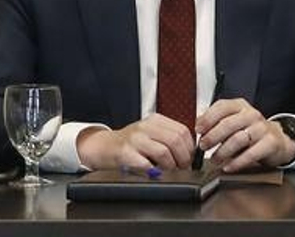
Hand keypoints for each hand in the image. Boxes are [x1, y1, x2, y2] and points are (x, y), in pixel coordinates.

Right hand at [76, 114, 194, 170]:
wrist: (104, 147)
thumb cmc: (130, 144)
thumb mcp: (150, 134)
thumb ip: (168, 138)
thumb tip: (190, 152)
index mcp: (155, 120)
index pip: (182, 130)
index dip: (189, 147)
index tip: (190, 158)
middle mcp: (145, 126)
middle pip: (175, 140)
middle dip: (183, 158)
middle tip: (182, 168)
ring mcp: (135, 139)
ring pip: (164, 152)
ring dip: (170, 166)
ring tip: (169, 171)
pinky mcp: (125, 152)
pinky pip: (146, 164)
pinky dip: (154, 171)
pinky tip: (155, 173)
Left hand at [195, 98, 294, 170]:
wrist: (276, 140)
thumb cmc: (249, 131)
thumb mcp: (234, 121)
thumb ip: (217, 122)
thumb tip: (197, 127)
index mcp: (240, 106)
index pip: (222, 106)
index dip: (208, 118)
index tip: (198, 130)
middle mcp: (252, 115)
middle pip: (228, 124)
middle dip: (212, 137)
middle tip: (203, 147)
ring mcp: (262, 128)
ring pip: (238, 139)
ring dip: (222, 152)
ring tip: (214, 160)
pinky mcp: (270, 143)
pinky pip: (251, 154)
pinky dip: (237, 162)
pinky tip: (228, 167)